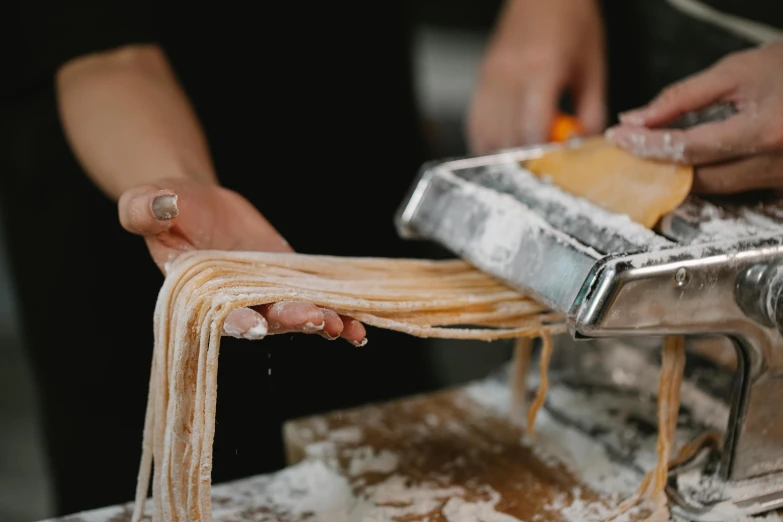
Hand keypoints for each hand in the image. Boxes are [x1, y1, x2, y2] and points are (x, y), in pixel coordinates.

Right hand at [118, 179, 366, 344]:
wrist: (194, 203)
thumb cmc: (166, 207)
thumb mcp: (148, 202)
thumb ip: (145, 209)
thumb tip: (156, 205)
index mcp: (198, 292)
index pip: (218, 314)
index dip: (238, 321)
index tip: (256, 326)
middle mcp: (234, 299)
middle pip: (266, 317)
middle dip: (291, 319)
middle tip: (316, 318)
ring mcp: (264, 292)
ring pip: (295, 314)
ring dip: (321, 322)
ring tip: (345, 327)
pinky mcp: (288, 280)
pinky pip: (314, 298)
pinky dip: (337, 313)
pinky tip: (359, 325)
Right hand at [467, 0, 605, 153]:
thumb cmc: (573, 24)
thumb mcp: (593, 69)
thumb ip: (592, 112)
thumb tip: (585, 146)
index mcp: (542, 69)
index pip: (532, 127)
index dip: (541, 153)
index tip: (553, 163)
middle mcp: (510, 74)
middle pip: (506, 136)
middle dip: (522, 159)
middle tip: (538, 166)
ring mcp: (491, 77)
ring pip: (485, 133)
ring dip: (502, 153)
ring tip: (520, 159)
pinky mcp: (482, 79)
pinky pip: (474, 121)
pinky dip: (486, 140)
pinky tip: (501, 146)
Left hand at [606, 42, 782, 193]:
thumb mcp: (737, 71)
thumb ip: (682, 98)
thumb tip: (638, 119)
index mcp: (767, 131)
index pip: (689, 148)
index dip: (648, 144)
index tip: (621, 137)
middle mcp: (777, 164)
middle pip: (699, 178)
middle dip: (659, 165)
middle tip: (630, 147)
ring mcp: (782, 179)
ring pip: (716, 187)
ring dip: (681, 172)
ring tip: (653, 151)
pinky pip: (735, 186)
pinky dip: (708, 174)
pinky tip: (688, 159)